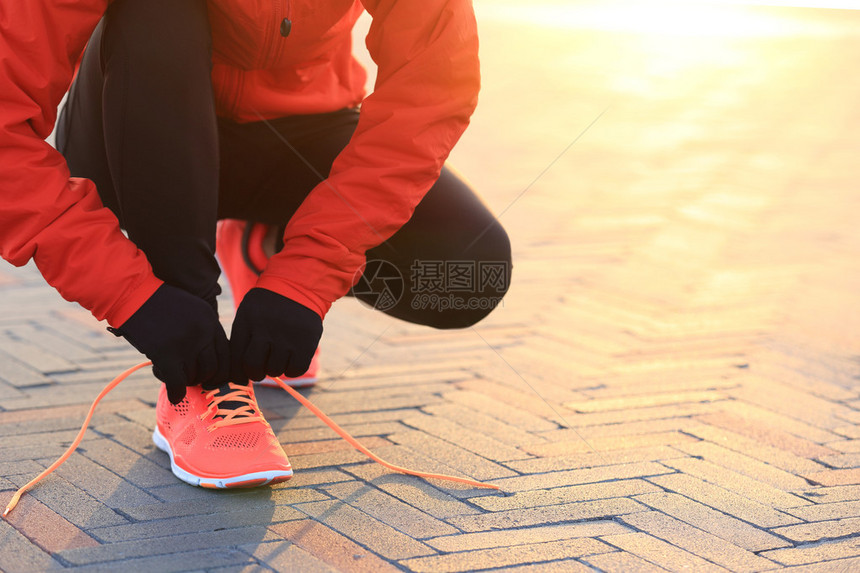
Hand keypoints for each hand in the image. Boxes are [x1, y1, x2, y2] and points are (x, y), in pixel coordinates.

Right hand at [108, 284, 228, 403]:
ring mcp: (186, 343)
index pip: (226, 353)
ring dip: (187, 382)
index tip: (214, 377)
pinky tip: (175, 396)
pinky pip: (178, 382)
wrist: (133, 295)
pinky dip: (177, 393)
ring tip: (177, 377)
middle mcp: (203, 332)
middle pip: (213, 368)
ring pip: (195, 376)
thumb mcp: (191, 310)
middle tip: (195, 381)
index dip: (221, 369)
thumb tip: (208, 357)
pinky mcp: (166, 354)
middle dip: (204, 379)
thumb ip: (203, 330)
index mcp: (210, 320)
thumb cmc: (159, 304)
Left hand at [229, 288, 322, 381]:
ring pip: (275, 370)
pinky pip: (295, 370)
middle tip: (260, 369)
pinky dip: (292, 370)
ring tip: (278, 357)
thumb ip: (241, 339)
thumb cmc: (268, 306)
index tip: (242, 377)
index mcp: (247, 321)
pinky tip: (290, 360)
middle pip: (254, 367)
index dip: (238, 373)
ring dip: (275, 368)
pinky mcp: (306, 342)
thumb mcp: (248, 313)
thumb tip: (237, 374)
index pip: (236, 358)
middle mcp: (266, 329)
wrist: (298, 285)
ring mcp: (287, 336)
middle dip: (255, 373)